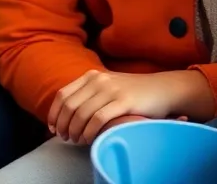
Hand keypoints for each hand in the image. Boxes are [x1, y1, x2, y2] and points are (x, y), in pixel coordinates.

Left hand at [48, 70, 208, 144]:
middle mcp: (98, 80)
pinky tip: (89, 139)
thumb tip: (68, 113)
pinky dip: (89, 132)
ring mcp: (111, 90)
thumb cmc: (134, 92)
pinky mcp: (123, 102)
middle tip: (64, 138)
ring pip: (81, 114)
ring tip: (76, 140)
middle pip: (69, 106)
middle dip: (63, 125)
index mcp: (91, 75)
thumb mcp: (108, 86)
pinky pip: (98, 119)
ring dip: (75, 131)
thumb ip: (90, 94)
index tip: (53, 127)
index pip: (63, 95)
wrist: (163, 88)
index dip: (54, 113)